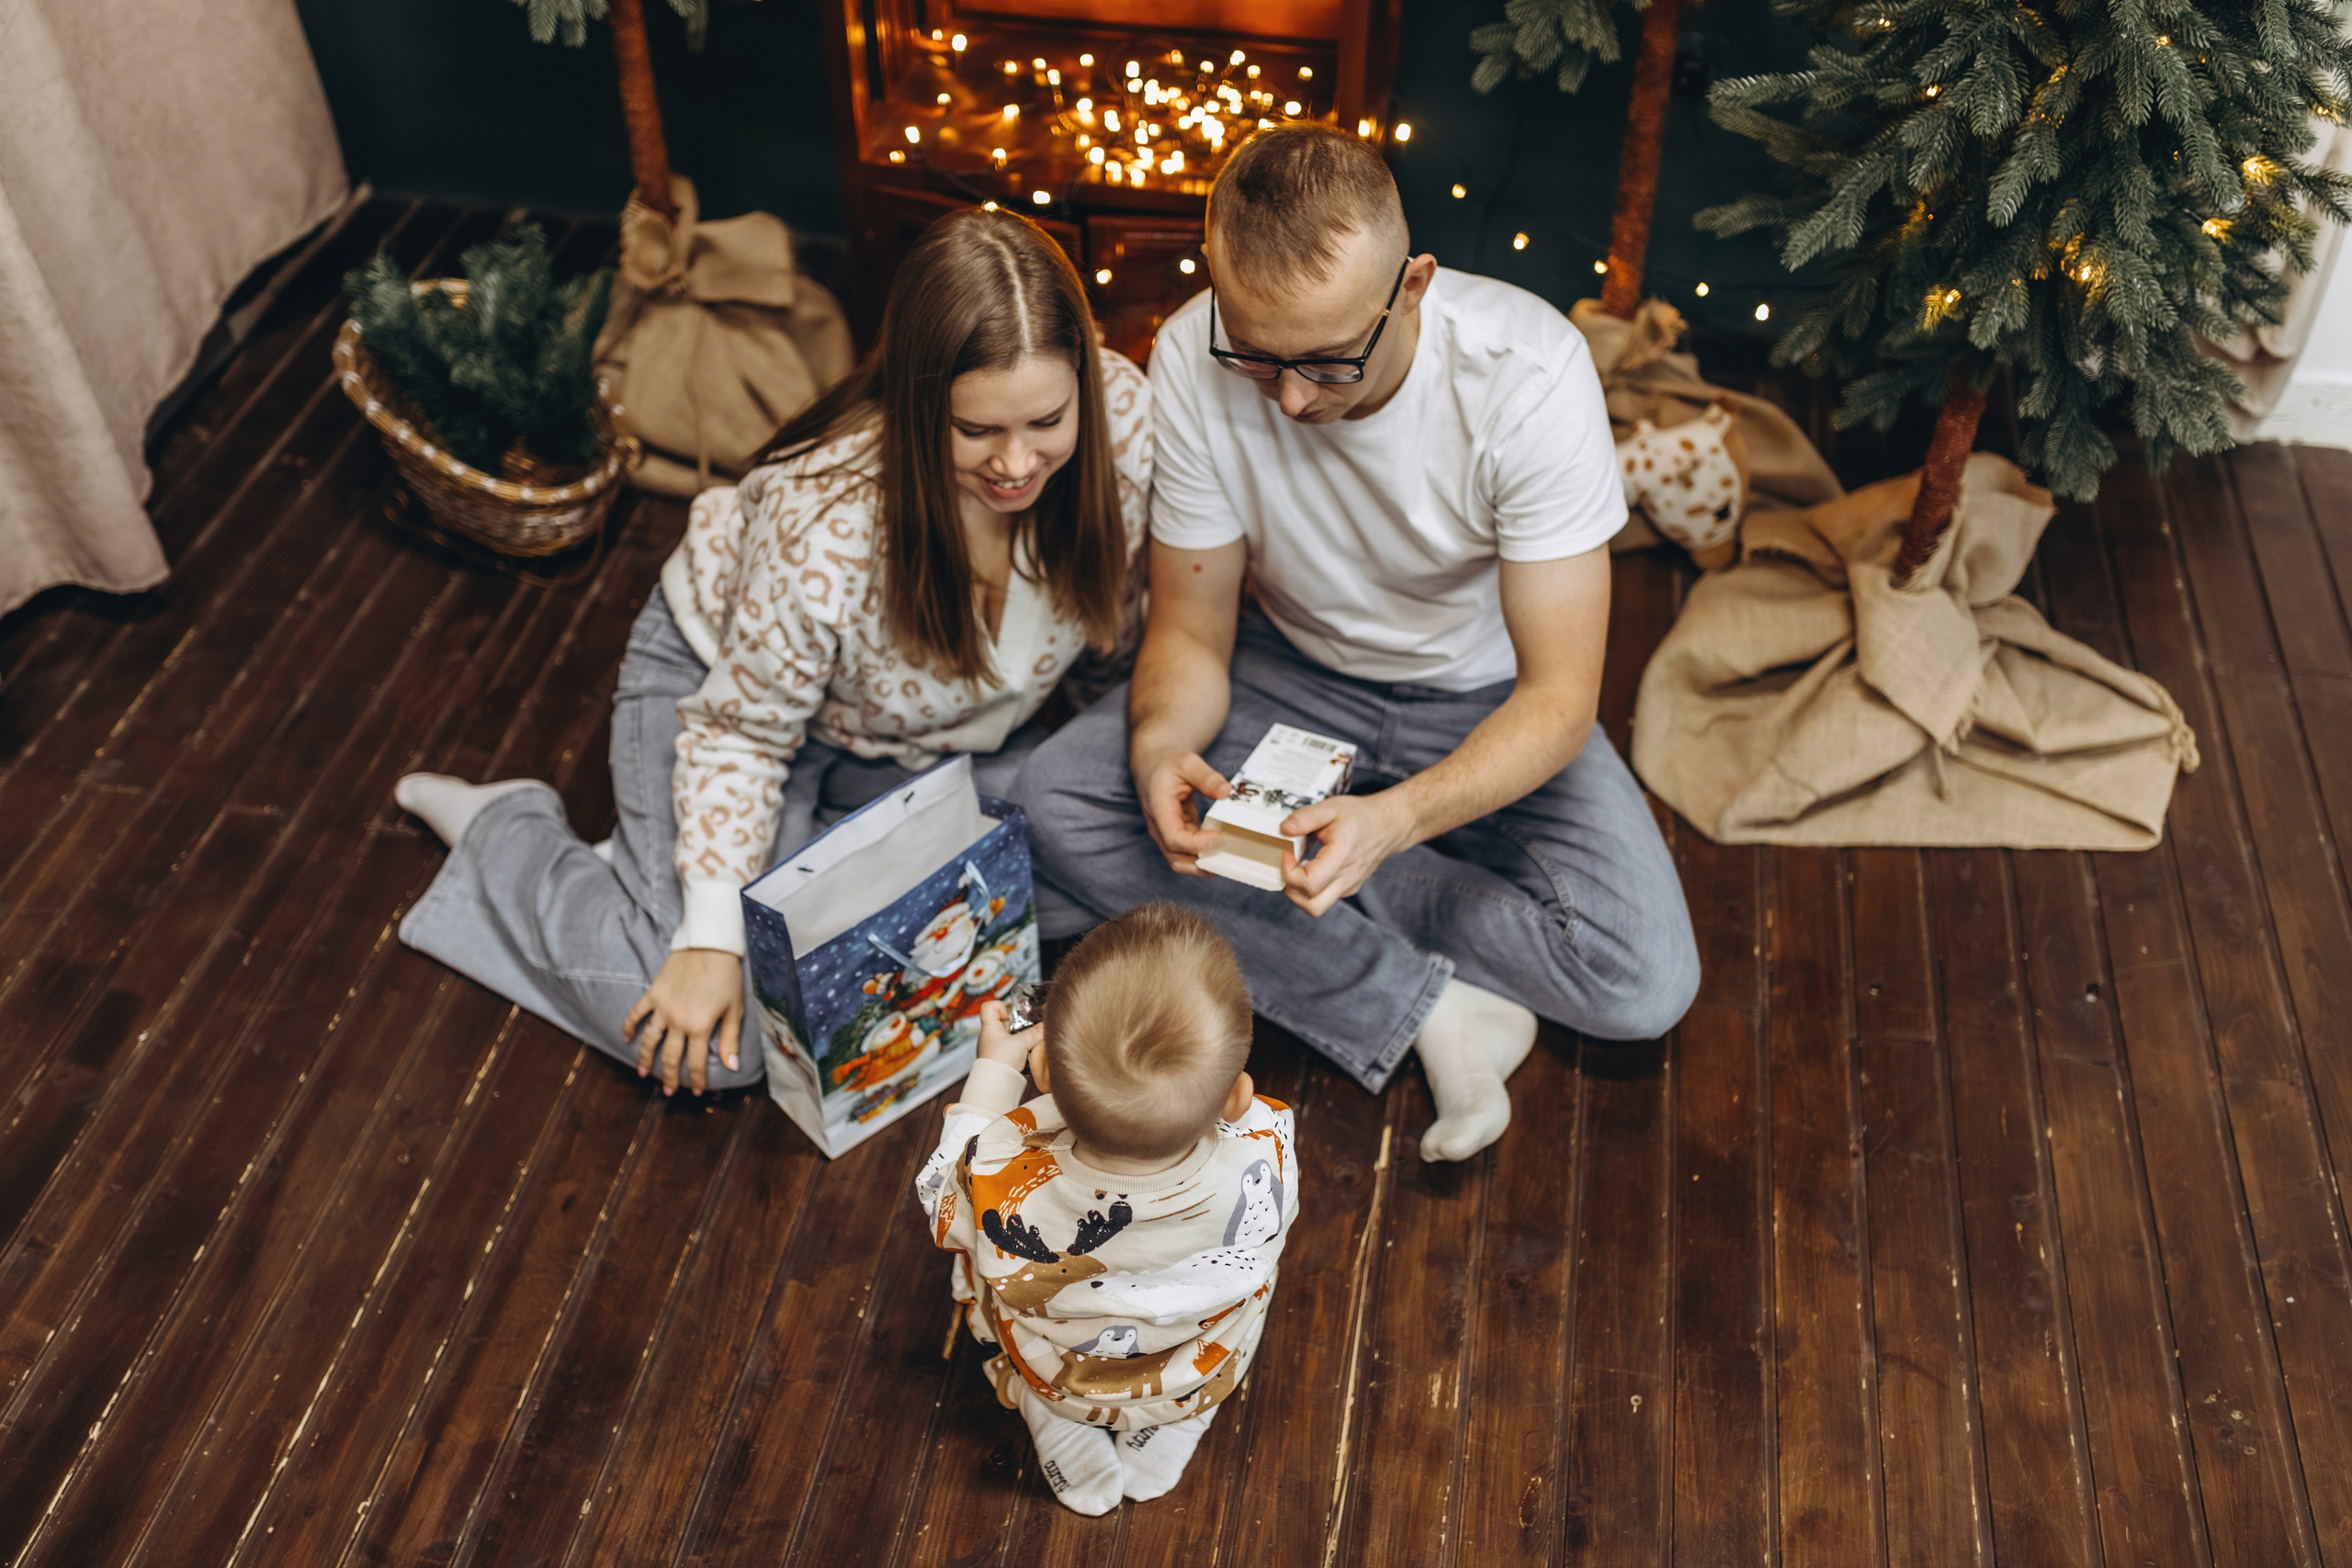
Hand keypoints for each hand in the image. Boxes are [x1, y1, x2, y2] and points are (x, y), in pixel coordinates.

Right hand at [624, 948, 743, 1095]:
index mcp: (700, 1027)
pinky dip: (630, 1027)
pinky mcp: (653, 994)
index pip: (696, 1062)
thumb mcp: (734, 1009)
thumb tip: (732, 1067)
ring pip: (649, 1041)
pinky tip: (627, 1039)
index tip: (697, 1091)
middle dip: (669, 1077)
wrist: (709, 945)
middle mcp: (678, 1022)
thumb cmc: (727, 975)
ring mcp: (662, 1008)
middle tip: (668, 1091)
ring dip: (645, 1059)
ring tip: (643, 1073)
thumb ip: (730, 1039)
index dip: (697, 1079)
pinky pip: (636, 1014)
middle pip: (670, 1057)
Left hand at [977, 1000, 1046, 1084]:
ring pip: (1009, 1037)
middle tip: (1025, 1030)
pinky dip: (1020, 1049)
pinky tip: (1026, 1054)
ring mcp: (995, 1048)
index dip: (1000, 1006)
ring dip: (1020, 1039)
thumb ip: (1035, 1033)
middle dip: (1017, 1025)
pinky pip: (1012, 1049)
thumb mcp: (1021, 1043)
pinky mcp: (1001, 1059)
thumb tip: (1046, 1027)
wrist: (996, 1085)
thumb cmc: (1001, 1061)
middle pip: (1003, 1023)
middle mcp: (990, 1037)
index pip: (988, 1007)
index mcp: (989, 1028)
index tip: (1010, 1015)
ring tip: (1028, 1044)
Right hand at [1133, 747, 1229, 875]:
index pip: (1173, 838)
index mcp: (1159, 809)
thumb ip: (1206, 777)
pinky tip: (1223, 849)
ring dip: (1204, 864)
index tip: (1218, 837)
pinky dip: (1205, 855)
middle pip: (1176, 860)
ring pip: (1182, 861)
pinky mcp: (1177, 834)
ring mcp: (1167, 834)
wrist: (1153, 766)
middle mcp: (1160, 827)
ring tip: (1228, 859)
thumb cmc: (1168, 764)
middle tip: (1227, 859)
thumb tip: (1225, 791)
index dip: (1196, 844)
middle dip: (1201, 866)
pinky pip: (1190, 852)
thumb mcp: (1187, 762)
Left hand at [1278, 791, 1419, 916]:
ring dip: (1299, 894)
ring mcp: (1349, 885)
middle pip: (1312, 905)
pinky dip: (1311, 890)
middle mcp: (1347, 877)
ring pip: (1317, 907)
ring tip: (1296, 870)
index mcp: (1341, 856)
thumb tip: (1284, 830)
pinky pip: (1325, 899)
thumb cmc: (1360, 816)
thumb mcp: (1330, 808)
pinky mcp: (1349, 887)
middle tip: (1287, 868)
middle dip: (1291, 890)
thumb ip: (1305, 817)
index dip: (1289, 872)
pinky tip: (1310, 868)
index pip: (1309, 883)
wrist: (1387, 825)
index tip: (1286, 854)